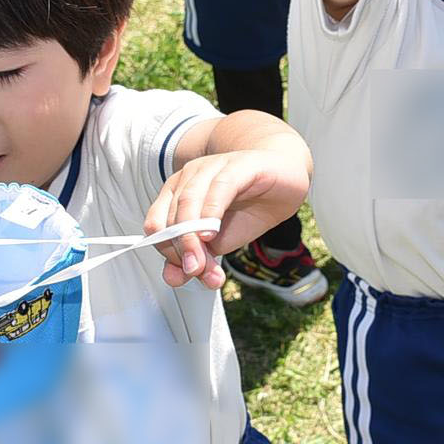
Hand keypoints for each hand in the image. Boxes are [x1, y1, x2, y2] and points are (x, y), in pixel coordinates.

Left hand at [142, 149, 311, 288]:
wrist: (286, 182)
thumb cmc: (249, 209)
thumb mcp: (220, 242)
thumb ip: (196, 257)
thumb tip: (172, 278)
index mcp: (177, 193)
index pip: (156, 224)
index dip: (166, 252)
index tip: (186, 274)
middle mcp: (190, 177)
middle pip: (171, 216)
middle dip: (182, 250)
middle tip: (196, 272)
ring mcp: (212, 167)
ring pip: (188, 202)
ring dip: (191, 239)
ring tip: (201, 265)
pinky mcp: (238, 165)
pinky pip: (218, 188)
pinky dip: (210, 213)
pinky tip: (212, 233)